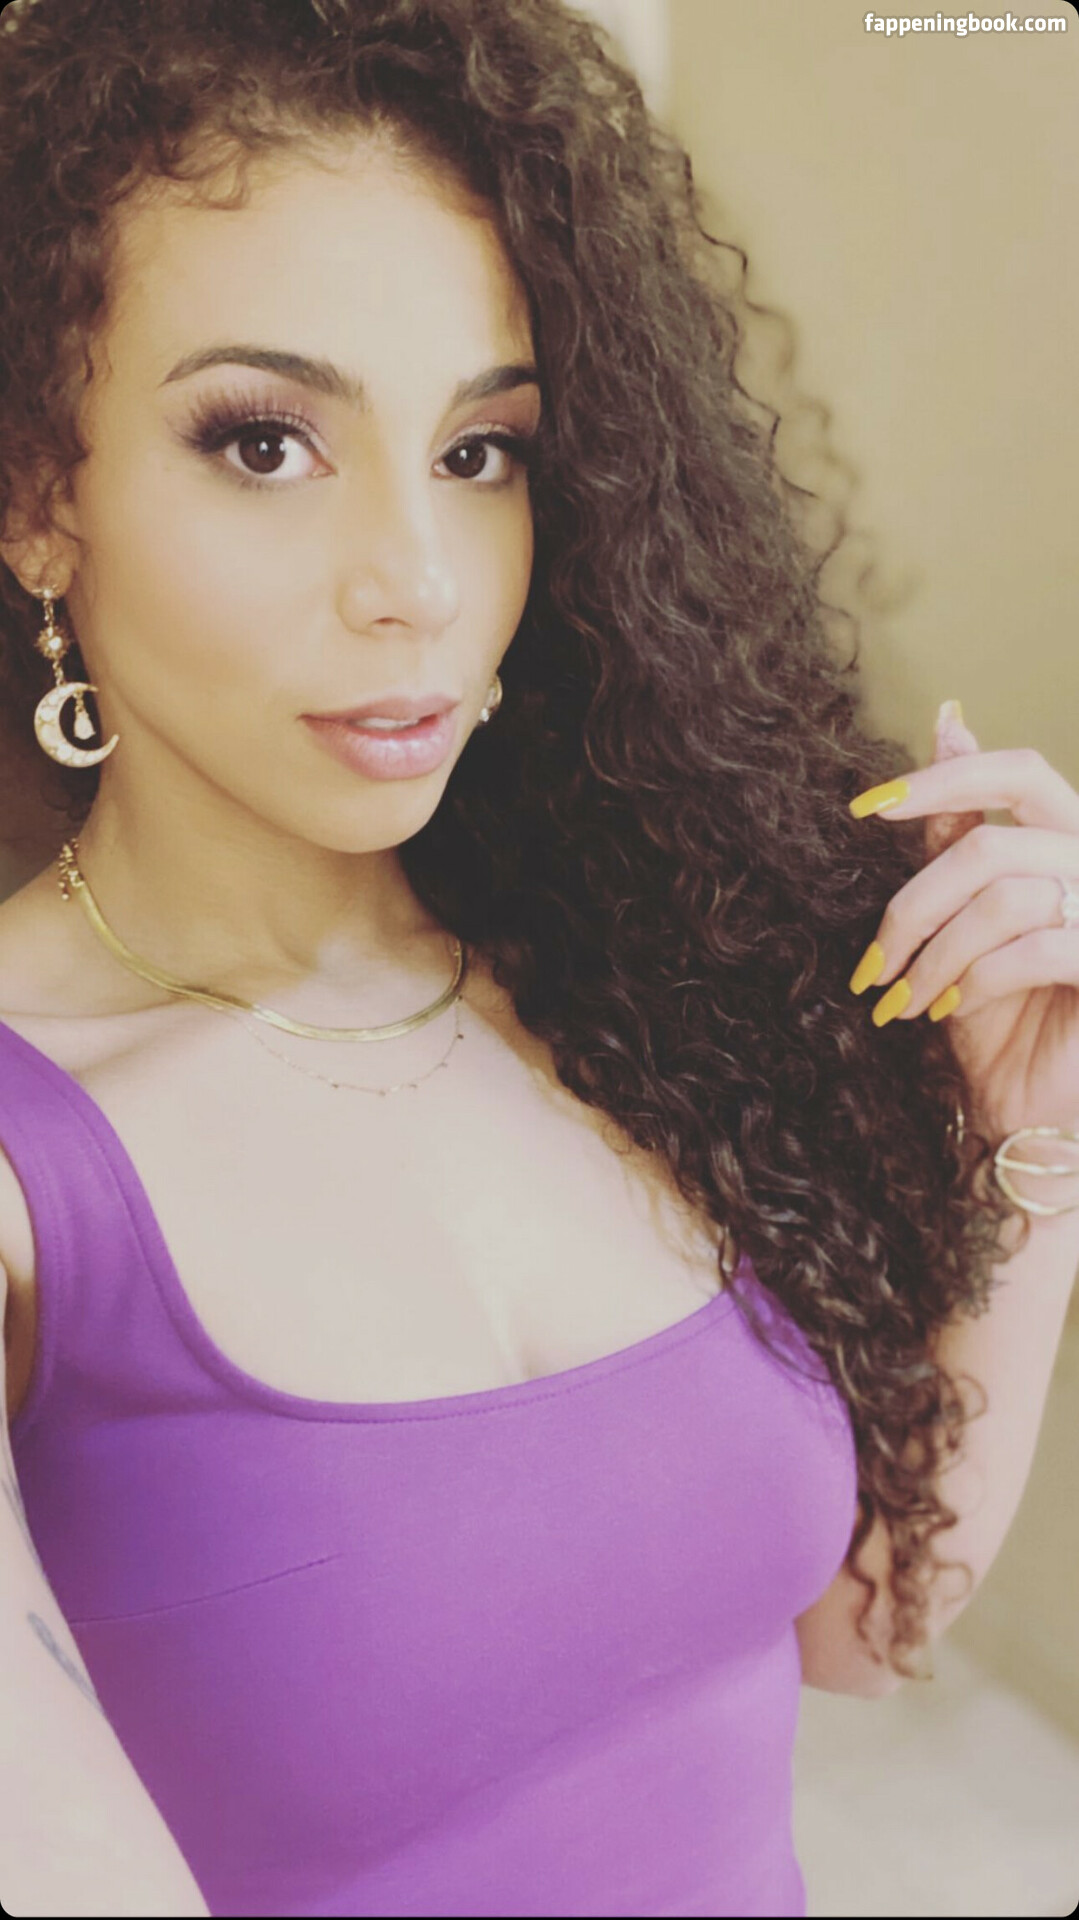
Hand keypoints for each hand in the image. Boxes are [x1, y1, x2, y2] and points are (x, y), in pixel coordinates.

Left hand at [847, 704, 1078, 1144]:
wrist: (1033, 1111)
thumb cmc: (1002, 1016)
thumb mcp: (964, 917)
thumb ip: (961, 830)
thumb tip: (949, 721)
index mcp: (1067, 840)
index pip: (1017, 772)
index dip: (944, 779)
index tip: (867, 806)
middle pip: (993, 843)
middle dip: (915, 902)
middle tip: (874, 959)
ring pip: (1001, 898)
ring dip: (934, 953)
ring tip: (903, 998)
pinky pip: (1033, 949)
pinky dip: (974, 980)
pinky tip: (947, 1010)